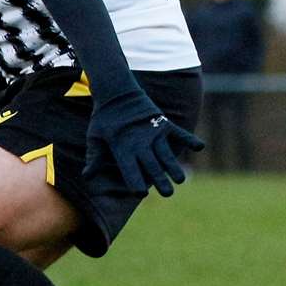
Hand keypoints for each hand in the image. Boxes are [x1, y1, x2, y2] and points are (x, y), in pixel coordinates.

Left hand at [84, 89, 202, 196]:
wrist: (116, 92)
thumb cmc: (103, 119)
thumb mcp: (94, 138)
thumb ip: (94, 157)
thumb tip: (86, 177)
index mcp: (121, 147)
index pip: (129, 168)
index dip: (134, 180)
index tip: (140, 193)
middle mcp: (140, 142)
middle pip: (151, 165)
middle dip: (159, 179)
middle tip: (168, 193)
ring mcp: (153, 132)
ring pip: (165, 153)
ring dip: (173, 167)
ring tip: (180, 180)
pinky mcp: (163, 123)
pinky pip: (178, 133)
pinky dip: (189, 139)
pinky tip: (200, 147)